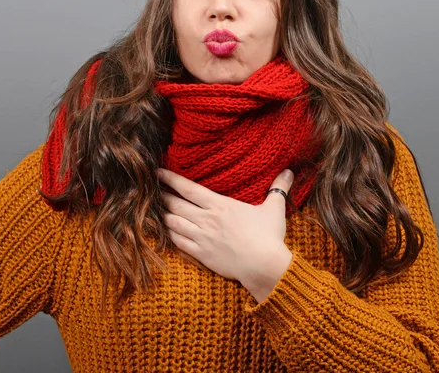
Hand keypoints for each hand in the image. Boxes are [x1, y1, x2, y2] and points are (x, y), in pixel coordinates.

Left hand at [157, 167, 294, 302]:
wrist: (264, 267)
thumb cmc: (269, 237)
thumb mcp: (274, 209)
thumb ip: (278, 188)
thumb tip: (289, 171)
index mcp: (220, 204)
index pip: (188, 188)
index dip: (170, 179)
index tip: (157, 172)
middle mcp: (206, 219)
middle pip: (175, 204)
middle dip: (160, 195)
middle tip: (149, 188)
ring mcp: (202, 237)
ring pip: (173, 222)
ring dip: (161, 214)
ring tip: (152, 208)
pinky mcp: (201, 254)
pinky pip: (178, 242)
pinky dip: (168, 235)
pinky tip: (164, 231)